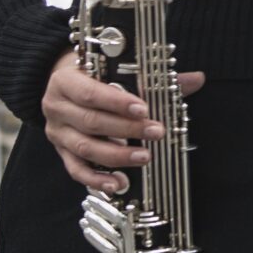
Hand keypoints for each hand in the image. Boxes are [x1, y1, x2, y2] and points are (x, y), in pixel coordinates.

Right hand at [41, 50, 205, 193]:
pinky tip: (119, 183)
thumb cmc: (94, 74)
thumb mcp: (115, 69)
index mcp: (66, 80)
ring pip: (85, 148)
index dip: (117, 102)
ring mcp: (58, 133)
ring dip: (117, 155)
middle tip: (157, 132)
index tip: (144, 109)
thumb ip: (153, 76)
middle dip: (127, 129)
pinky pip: (77, 170)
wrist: (63, 85)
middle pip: (91, 122)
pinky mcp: (61, 153)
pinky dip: (97, 179)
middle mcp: (56, 107)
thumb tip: (195, 79)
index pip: (90, 92)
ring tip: (145, 157)